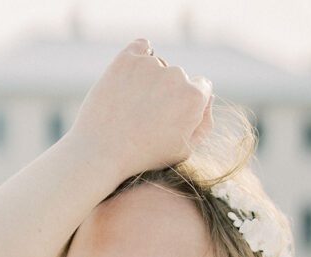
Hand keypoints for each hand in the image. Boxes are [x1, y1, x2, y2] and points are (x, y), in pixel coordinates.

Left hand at [68, 38, 213, 177]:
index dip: (186, 103)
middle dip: (167, 92)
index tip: (169, 116)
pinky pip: (142, 47)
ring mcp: (151, 65)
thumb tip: (209, 96)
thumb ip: (204, 123)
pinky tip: (130, 77)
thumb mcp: (183, 150)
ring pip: (157, 65)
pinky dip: (139, 56)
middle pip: (178, 76)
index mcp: (193, 98)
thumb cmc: (143, 156)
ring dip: (149, 79)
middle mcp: (176, 76)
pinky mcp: (127, 58)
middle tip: (145, 117)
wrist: (101, 152)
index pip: (201, 86)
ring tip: (131, 107)